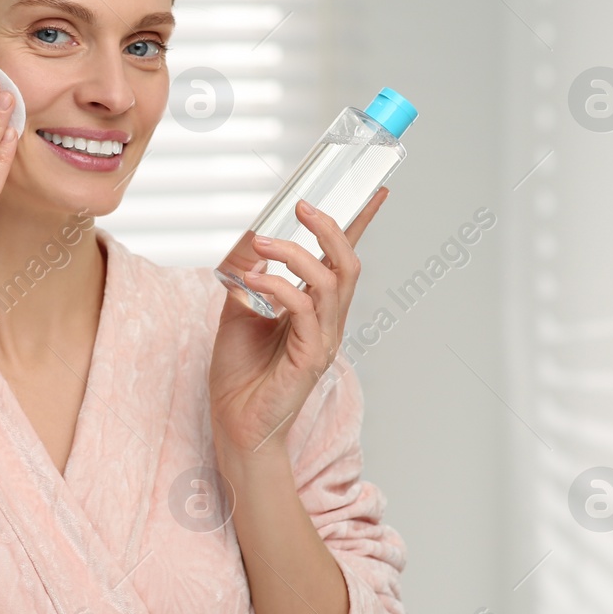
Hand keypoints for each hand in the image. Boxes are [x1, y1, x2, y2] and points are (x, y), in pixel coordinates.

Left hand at [209, 188, 387, 454]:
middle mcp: (328, 321)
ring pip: (329, 282)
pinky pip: (305, 312)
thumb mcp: (239, 311)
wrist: (236, 425)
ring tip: (262, 244)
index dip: (361, 223)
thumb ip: (248, 278)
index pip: (342, 259)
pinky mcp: (310, 358)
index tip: (376, 189)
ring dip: (295, 255)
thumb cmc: (241, 374)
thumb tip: (249, 242)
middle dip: (330, 228)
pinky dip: (280, 288)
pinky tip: (253, 282)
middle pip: (347, 264)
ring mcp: (323, 339)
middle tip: (301, 206)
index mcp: (316, 307)